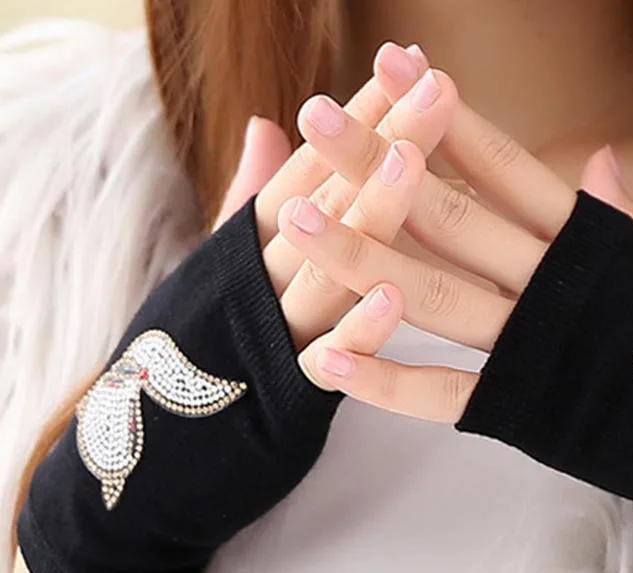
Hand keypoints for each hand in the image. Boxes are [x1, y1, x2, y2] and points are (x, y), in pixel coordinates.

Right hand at [229, 43, 467, 358]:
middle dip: (379, 142)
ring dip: (368, 217)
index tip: (407, 64)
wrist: (162, 411)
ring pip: (326, 267)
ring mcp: (276, 324)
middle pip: (327, 199)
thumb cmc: (215, 319)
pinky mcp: (286, 385)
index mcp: (259, 232)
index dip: (360, 114)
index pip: (312, 163)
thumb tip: (265, 126)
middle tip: (433, 90)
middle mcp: (267, 269)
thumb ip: (252, 192)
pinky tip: (392, 298)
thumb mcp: (228, 250)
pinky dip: (355, 333)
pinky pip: (322, 359)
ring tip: (410, 163)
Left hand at [289, 61, 632, 420]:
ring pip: (436, 295)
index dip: (444, 114)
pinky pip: (445, 394)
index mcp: (582, 237)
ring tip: (295, 220)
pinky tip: (325, 359)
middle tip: (315, 115)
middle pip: (453, 216)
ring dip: (361, 259)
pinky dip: (386, 381)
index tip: (393, 63)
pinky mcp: (522, 409)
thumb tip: (599, 160)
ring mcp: (532, 345)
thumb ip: (619, 216)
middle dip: (380, 165)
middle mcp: (550, 280)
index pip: (501, 162)